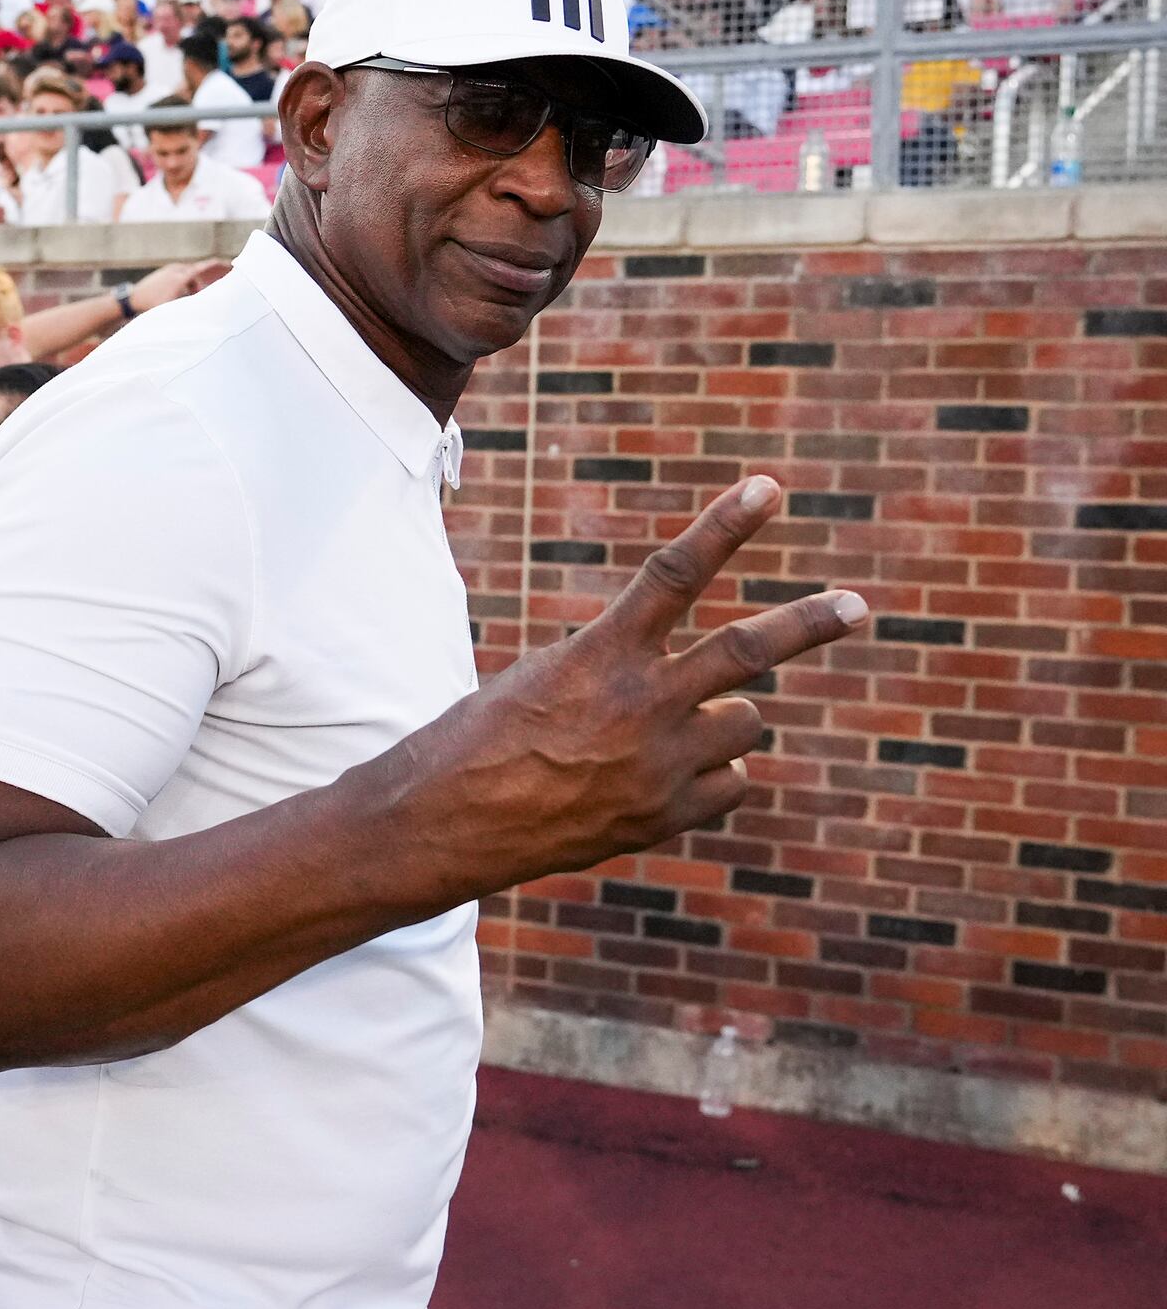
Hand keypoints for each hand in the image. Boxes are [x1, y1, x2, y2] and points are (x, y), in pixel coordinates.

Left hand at [130, 259, 229, 309]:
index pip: (201, 269)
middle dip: (210, 273)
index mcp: (179, 278)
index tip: (228, 265)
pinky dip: (188, 281)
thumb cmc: (151, 306)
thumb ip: (186, 308)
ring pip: (190, 274)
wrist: (132, 298)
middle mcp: (176, 270)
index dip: (216, 266)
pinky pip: (182, 274)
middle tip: (224, 272)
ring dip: (195, 283)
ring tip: (196, 293)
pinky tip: (188, 290)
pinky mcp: (167, 270)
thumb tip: (198, 314)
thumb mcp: (170, 309)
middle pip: (198, 270)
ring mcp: (171, 269)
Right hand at [401, 475, 866, 892]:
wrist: (452, 821)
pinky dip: (708, 775)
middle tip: (856, 606)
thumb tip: (696, 689)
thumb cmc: (485, 737)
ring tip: (660, 737)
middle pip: (747, 650)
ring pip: (743, 724)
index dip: (725, 526)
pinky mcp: (669, 814)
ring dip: (718, 722)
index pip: (675, 573)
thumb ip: (623, 669)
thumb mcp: (547, 677)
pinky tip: (653, 783)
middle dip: (809, 624)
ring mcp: (662, 764)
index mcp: (602, 655)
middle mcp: (642, 703)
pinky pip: (731, 780)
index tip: (768, 487)